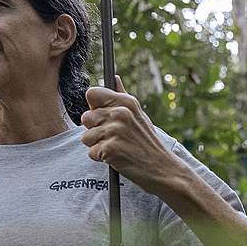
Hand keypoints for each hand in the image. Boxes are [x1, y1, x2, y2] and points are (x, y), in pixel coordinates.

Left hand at [81, 75, 180, 193]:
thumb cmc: (147, 142)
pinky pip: (91, 152)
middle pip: (85, 117)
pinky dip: (101, 158)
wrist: (161, 168)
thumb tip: (114, 78)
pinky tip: (116, 158)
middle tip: (114, 137)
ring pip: (86, 136)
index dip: (94, 106)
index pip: (91, 93)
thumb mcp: (138, 115)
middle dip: (95, 130)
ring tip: (116, 147)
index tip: (104, 117)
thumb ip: (122, 96)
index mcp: (126, 102)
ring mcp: (114, 131)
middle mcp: (120, 113)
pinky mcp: (110, 149)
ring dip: (97, 145)